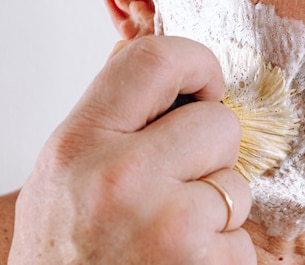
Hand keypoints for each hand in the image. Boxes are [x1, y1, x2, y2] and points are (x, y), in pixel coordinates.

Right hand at [8, 36, 255, 263]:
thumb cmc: (62, 251)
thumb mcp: (63, 168)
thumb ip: (113, 112)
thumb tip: (165, 61)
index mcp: (82, 142)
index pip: (158, 59)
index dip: (197, 63)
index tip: (206, 86)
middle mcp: (122, 179)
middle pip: (220, 122)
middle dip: (212, 148)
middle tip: (181, 178)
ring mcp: (169, 227)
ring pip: (239, 182)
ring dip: (217, 205)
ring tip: (172, 230)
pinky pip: (243, 239)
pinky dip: (221, 251)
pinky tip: (182, 263)